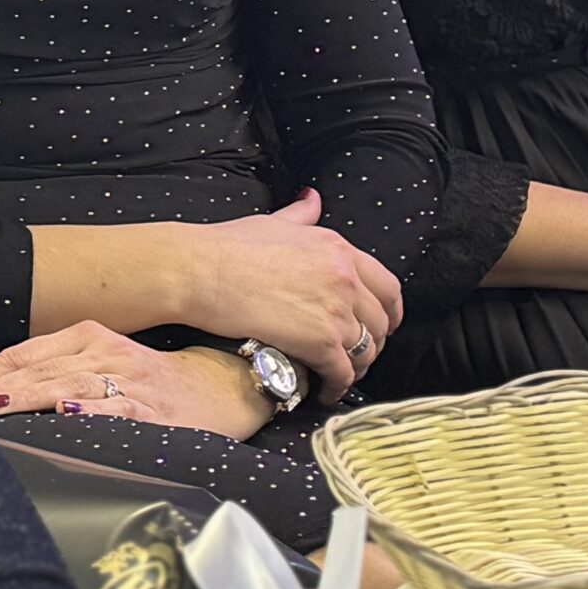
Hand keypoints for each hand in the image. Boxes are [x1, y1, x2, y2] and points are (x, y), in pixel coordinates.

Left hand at [0, 324, 273, 440]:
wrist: (221, 388)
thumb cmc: (149, 383)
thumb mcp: (99, 365)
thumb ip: (54, 374)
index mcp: (84, 337)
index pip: (21, 354)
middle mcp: (101, 352)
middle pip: (35, 370)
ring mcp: (127, 379)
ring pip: (65, 386)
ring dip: (25, 396)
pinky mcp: (153, 410)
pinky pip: (117, 410)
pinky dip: (90, 411)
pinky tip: (66, 413)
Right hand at [175, 191, 402, 400]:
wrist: (198, 270)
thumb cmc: (226, 246)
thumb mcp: (273, 222)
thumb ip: (301, 215)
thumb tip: (312, 199)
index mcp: (337, 248)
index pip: (387, 286)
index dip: (389, 312)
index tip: (382, 324)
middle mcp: (344, 277)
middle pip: (380, 322)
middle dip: (373, 342)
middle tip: (357, 353)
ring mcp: (335, 310)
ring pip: (366, 351)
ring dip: (355, 366)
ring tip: (338, 373)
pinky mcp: (320, 341)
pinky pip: (343, 373)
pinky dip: (337, 387)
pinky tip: (325, 390)